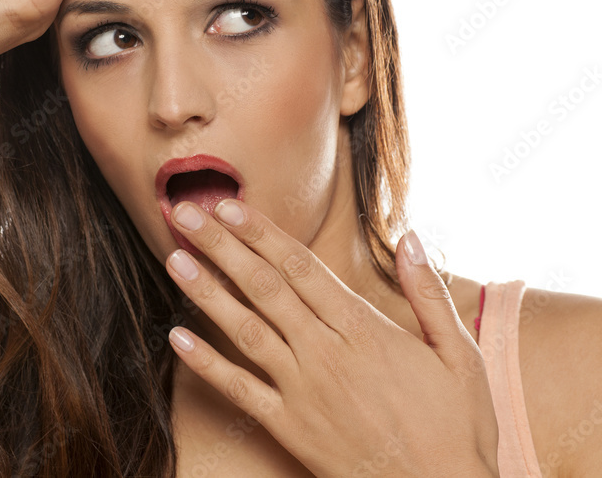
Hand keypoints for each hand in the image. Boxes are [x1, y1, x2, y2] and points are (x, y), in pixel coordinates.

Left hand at [164, 198, 499, 476]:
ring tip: (175, 260)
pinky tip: (177, 340)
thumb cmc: (457, 427)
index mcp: (363, 329)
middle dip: (222, 247)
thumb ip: (429, 292)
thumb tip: (411, 237)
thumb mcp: (460, 354)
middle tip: (186, 214)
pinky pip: (240, 391)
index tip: (230, 207)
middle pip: (265, 288)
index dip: (261, 233)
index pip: (301, 267)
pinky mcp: (290, 427)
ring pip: (246, 330)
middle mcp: (326, 353)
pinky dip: (207, 365)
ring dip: (207, 293)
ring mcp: (303, 390)